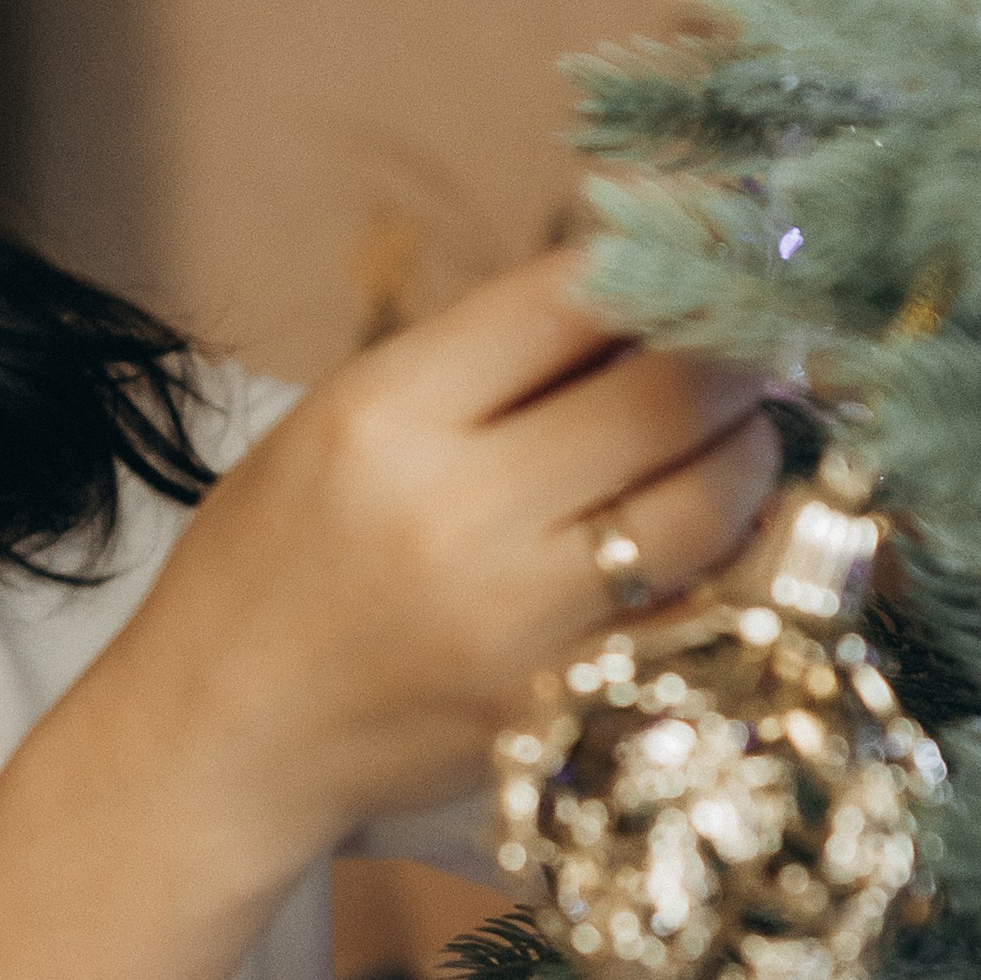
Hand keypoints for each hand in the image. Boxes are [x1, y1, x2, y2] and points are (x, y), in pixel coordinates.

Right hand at [113, 252, 780, 862]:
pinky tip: (720, 532)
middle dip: (740, 351)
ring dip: (751, 451)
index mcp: (387, 415)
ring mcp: (519, 625)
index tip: (719, 241)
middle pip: (673, 395)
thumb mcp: (344, 415)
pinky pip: (702, 612)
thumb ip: (490, 356)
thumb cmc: (277, 559)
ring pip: (713, 505)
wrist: (222, 738)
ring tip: (740, 432)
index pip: (578, 296)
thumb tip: (653, 281)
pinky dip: (731, 559)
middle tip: (758, 340)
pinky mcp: (561, 707)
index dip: (671, 252)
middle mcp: (459, 515)